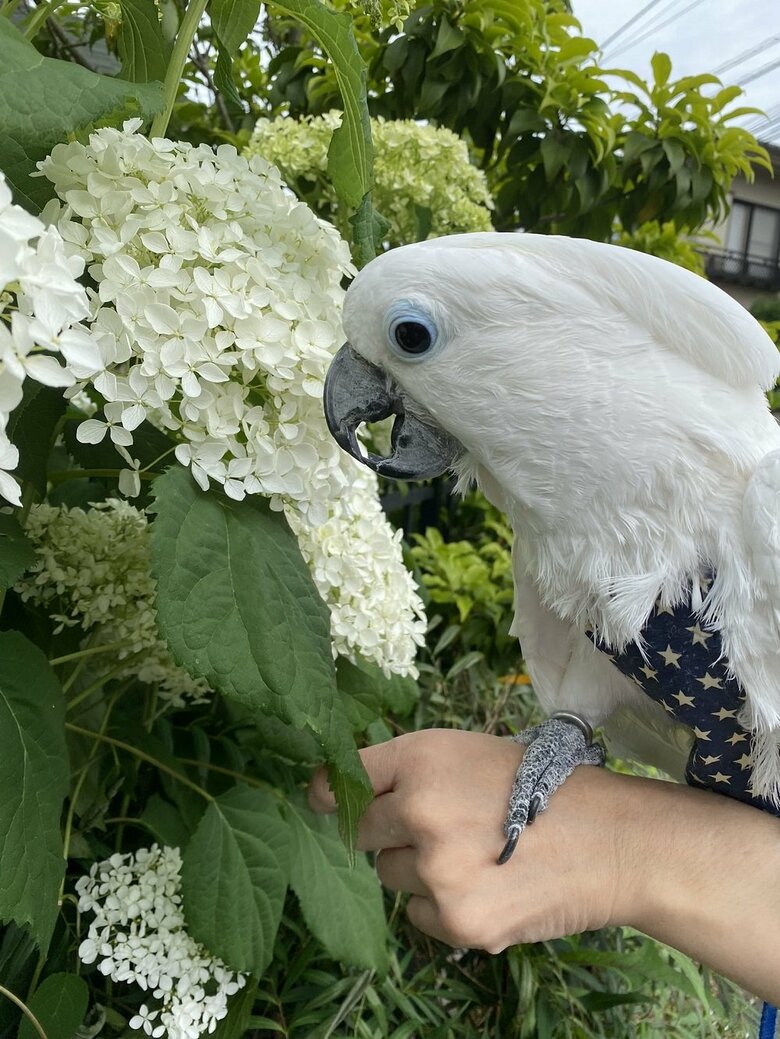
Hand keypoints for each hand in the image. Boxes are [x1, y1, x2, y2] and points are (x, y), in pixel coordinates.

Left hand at [309, 728, 637, 952]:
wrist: (611, 841)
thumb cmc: (542, 787)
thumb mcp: (471, 754)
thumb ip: (412, 771)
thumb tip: (342, 794)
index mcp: (423, 757)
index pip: (347, 776)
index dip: (331, 791)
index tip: (324, 800)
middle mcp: (419, 808)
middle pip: (359, 832)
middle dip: (387, 833)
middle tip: (439, 830)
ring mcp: (436, 868)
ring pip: (390, 875)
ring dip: (418, 871)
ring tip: (476, 856)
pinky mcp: (455, 918)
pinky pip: (420, 915)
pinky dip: (443, 907)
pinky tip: (487, 886)